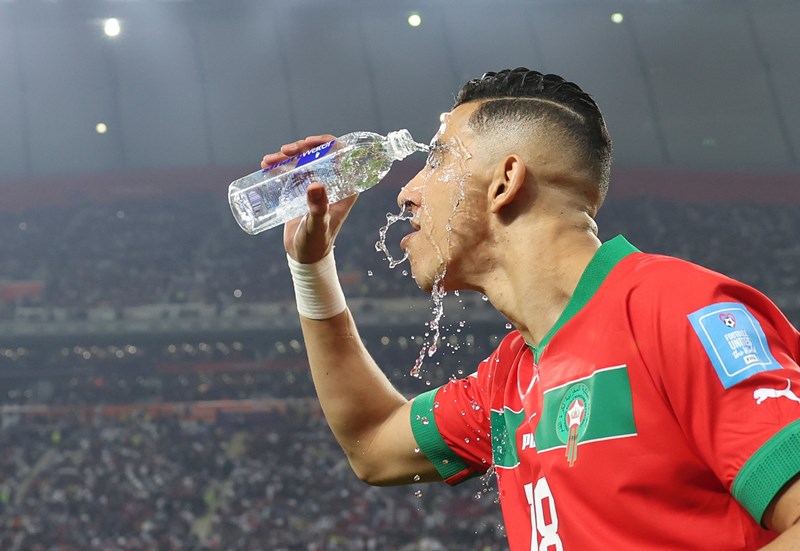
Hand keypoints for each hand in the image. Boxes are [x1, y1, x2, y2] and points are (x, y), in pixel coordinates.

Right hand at [261, 135, 358, 263]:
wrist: (303, 256)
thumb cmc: (316, 243)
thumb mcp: (317, 224)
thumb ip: (318, 208)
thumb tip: (315, 184)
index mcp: (346, 187)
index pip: (343, 155)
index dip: (327, 143)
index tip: (309, 143)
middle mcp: (333, 183)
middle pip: (320, 154)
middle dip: (301, 148)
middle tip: (285, 152)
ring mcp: (316, 185)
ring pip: (304, 160)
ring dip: (287, 155)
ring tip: (268, 160)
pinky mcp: (301, 190)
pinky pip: (292, 170)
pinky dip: (280, 165)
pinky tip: (266, 164)